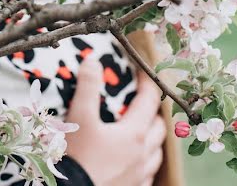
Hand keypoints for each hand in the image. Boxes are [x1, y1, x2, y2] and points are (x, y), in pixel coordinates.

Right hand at [65, 57, 165, 185]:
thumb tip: (93, 62)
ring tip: (142, 132)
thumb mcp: (79, 117)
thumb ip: (87, 87)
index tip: (142, 71)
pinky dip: (144, 163)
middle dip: (154, 112)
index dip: (148, 83)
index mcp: (134, 133)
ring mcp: (140, 175)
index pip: (150, 100)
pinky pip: (147, 175)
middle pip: (160, 127)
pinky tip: (133, 162)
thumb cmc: (77, 157)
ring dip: (152, 139)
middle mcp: (143, 154)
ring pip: (157, 153)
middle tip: (141, 102)